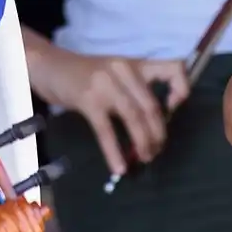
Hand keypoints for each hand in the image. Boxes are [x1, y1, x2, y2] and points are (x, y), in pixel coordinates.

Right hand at [34, 46, 189, 176]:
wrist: (50, 65)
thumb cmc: (85, 74)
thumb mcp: (116, 73)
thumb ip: (135, 90)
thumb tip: (154, 126)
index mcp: (135, 64)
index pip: (173, 67)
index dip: (181, 89)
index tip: (174, 109)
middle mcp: (124, 69)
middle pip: (152, 106)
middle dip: (158, 134)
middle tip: (156, 150)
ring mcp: (105, 83)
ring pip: (134, 117)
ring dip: (143, 143)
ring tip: (144, 158)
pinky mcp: (87, 99)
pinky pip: (106, 130)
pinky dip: (114, 152)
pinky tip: (119, 167)